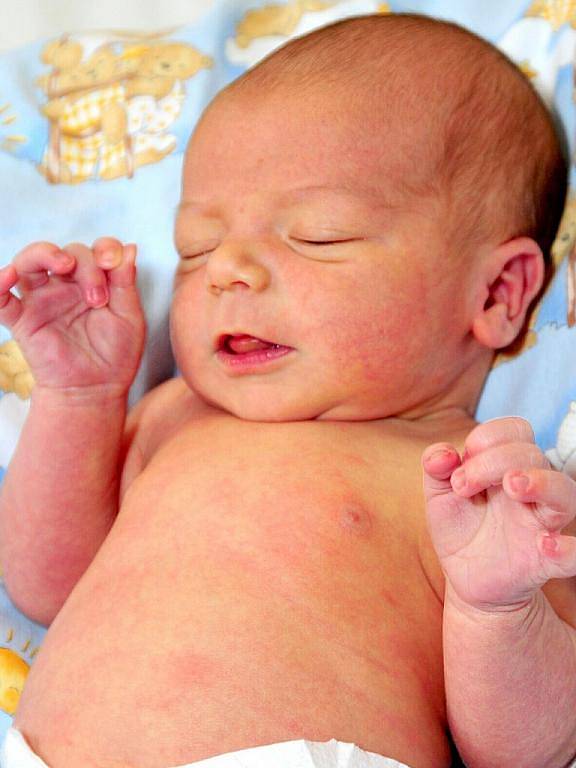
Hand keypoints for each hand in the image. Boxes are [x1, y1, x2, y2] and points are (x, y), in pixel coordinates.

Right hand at [0, 238, 144, 397]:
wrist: (96, 389)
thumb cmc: (115, 354)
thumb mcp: (129, 317)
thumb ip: (126, 282)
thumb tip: (128, 247)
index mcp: (95, 282)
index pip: (96, 250)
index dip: (106, 249)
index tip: (114, 265)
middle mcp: (67, 285)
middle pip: (68, 252)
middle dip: (86, 266)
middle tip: (97, 298)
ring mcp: (42, 300)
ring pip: (30, 260)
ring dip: (44, 253)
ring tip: (63, 265)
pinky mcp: (22, 319)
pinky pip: (1, 298)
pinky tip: (8, 275)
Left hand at [423, 417, 575, 611]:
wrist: (465, 575)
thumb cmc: (459, 526)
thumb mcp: (438, 495)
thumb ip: (435, 467)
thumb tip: (442, 455)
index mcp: (506, 466)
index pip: (514, 431)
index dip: (486, 440)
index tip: (457, 473)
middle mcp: (531, 488)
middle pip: (533, 454)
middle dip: (496, 461)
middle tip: (464, 486)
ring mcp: (542, 523)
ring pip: (565, 492)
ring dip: (541, 483)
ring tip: (513, 485)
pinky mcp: (547, 560)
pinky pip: (574, 553)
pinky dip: (569, 549)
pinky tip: (546, 545)